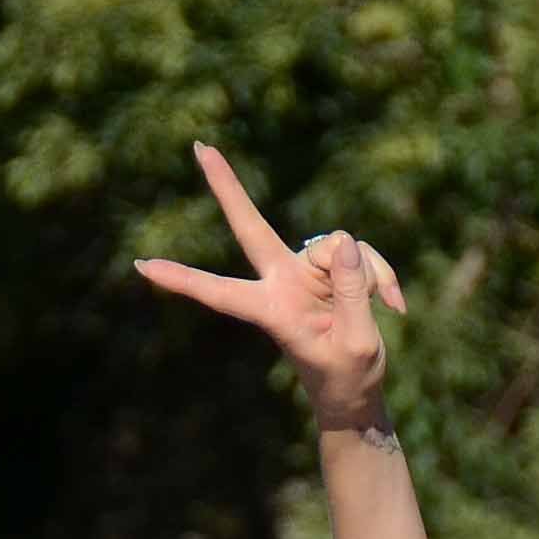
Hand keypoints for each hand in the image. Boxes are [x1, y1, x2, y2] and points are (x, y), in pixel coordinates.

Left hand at [135, 142, 404, 425]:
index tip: (142, 265)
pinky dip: (383, 275)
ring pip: (339, 245)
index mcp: (272, 310)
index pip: (219, 292)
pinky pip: (361, 253)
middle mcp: (282, 282)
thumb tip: (346, 242)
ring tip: (385, 308)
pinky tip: (396, 304)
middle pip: (250, 227)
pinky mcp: (334, 267)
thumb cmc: (347, 377)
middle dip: (227, 187)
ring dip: (371, 274)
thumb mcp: (356, 341)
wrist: (358, 392)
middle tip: (199, 146)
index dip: (182, 279)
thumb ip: (351, 293)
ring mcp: (307, 271)